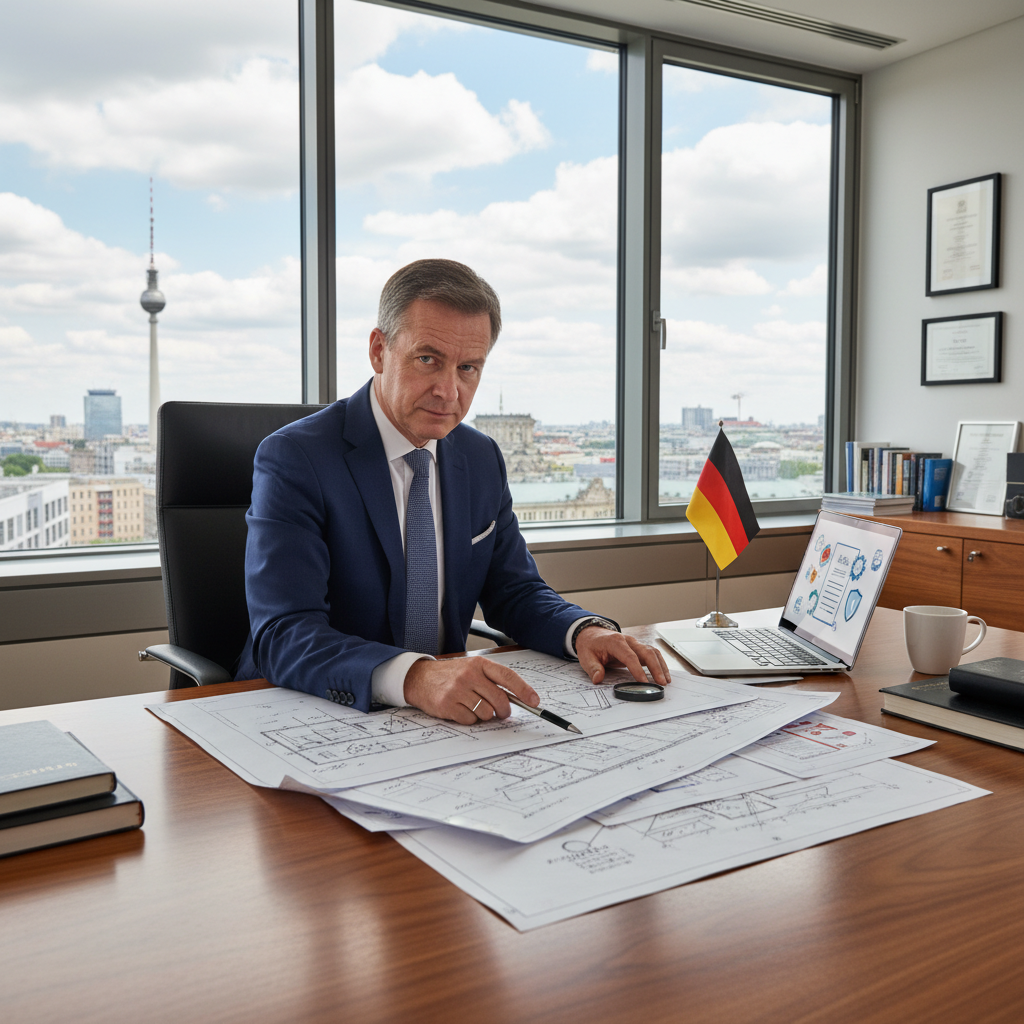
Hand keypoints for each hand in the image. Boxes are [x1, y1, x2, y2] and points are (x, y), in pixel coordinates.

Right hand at [403, 657, 539, 724]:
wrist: (419, 678)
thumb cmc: (450, 675)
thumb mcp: (471, 669)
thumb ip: (491, 680)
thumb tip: (516, 699)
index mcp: (479, 664)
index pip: (507, 677)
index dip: (524, 690)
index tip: (534, 701)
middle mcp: (469, 676)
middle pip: (499, 699)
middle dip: (504, 710)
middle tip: (502, 712)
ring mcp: (457, 690)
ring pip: (486, 713)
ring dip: (484, 715)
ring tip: (474, 706)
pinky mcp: (448, 705)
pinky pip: (470, 720)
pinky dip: (469, 719)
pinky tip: (461, 709)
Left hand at [574, 627, 671, 686]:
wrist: (591, 634)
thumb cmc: (590, 646)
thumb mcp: (586, 657)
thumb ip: (593, 668)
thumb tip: (597, 679)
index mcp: (615, 642)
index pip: (630, 656)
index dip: (638, 670)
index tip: (644, 682)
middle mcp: (628, 641)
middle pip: (646, 652)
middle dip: (656, 667)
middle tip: (661, 683)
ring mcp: (634, 643)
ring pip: (652, 652)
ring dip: (661, 665)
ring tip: (666, 681)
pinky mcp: (637, 648)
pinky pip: (652, 654)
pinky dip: (659, 663)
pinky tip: (663, 674)